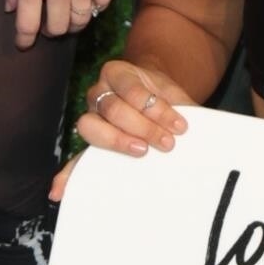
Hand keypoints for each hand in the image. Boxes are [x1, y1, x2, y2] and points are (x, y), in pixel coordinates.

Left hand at [0, 0, 111, 46]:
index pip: (27, 26)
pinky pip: (103, 2)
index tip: (24, 43)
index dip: (24, 40)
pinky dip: (96, 7)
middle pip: (58, 28)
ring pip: (82, 20)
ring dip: (73, 23)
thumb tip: (11, 8)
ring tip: (68, 15)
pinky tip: (88, 1)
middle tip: (47, 23)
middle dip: (50, 31)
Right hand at [59, 58, 189, 185]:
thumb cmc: (163, 97)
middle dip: (142, 127)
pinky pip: (73, 157)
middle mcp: (99, 91)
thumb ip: (184, 108)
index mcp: (119, 73)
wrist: (152, 96)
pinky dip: (67, 174)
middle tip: (167, 143)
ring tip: (141, 153)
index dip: (156, 109)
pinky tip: (60, 191)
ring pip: (92, 127)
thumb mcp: (174, 94)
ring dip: (118, 142)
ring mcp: (90, 115)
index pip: (133, 89)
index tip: (181, 126)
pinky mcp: (90, 141)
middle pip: (113, 108)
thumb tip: (203, 127)